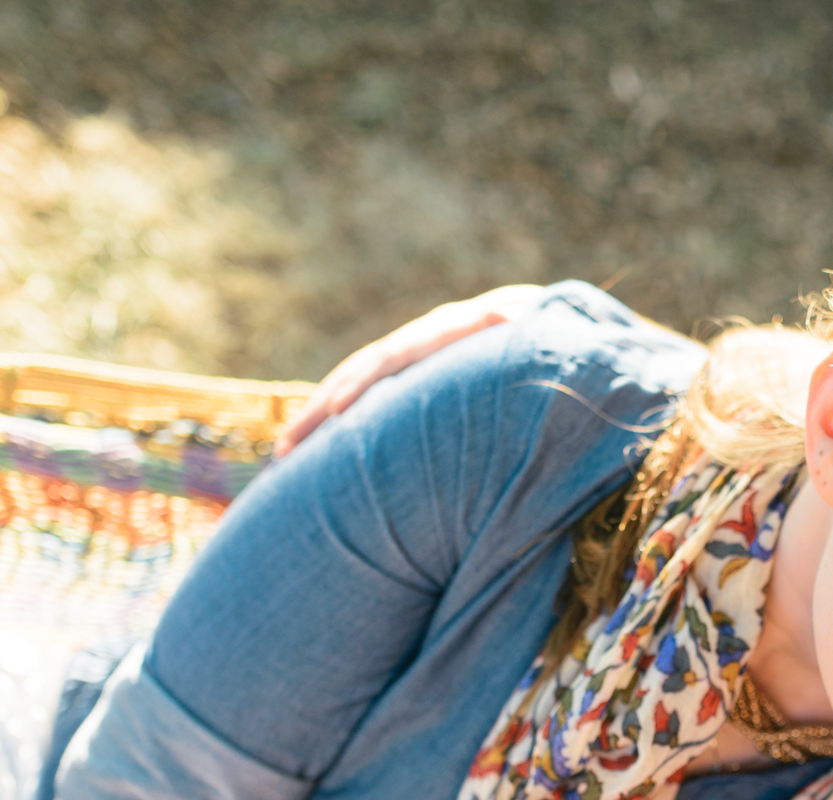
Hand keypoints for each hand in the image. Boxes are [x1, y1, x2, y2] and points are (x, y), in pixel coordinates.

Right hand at [276, 284, 543, 454]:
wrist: (542, 313)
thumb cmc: (547, 332)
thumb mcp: (537, 326)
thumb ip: (517, 327)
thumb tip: (508, 319)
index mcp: (450, 328)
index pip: (394, 358)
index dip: (363, 383)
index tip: (336, 411)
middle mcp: (422, 336)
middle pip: (360, 371)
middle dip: (321, 408)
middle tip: (287, 448)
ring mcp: (413, 351)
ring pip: (354, 381)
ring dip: (318, 416)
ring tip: (285, 452)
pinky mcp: (412, 371)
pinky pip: (367, 392)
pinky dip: (339, 414)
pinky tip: (315, 447)